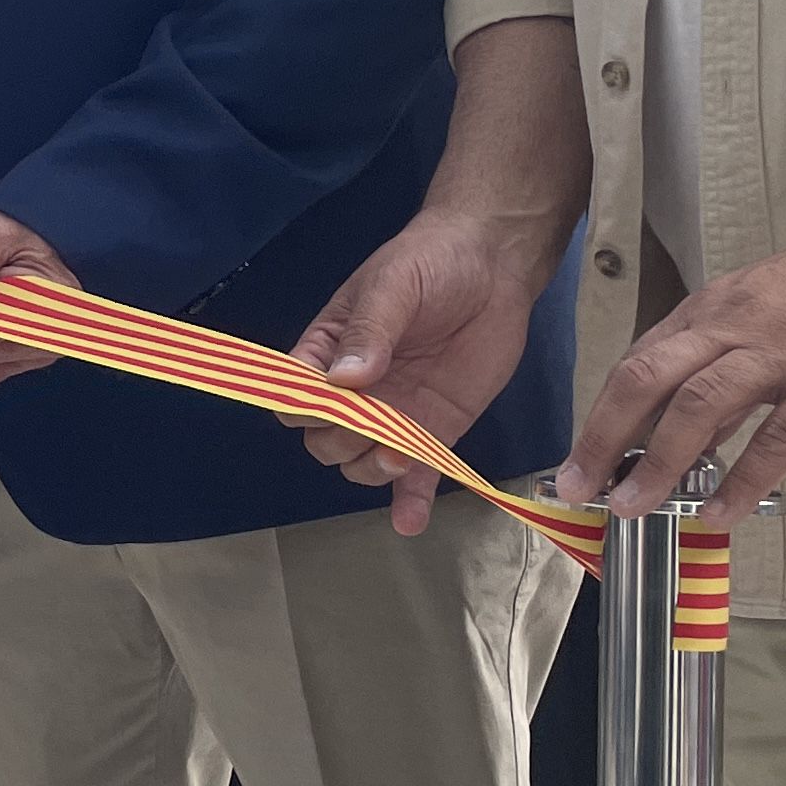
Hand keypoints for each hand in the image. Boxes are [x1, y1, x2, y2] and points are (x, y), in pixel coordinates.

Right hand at [292, 213, 560, 534]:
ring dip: (374, 469)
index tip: (329, 404)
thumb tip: (343, 380)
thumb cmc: (430, 263)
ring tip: (403, 453)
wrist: (492, 266)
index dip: (304, 410)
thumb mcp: (393, 286)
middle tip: (376, 423)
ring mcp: (393, 416)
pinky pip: (414, 479)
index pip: (293, 398)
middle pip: (324, 441)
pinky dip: (409, 503)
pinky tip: (409, 521)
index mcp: (326, 354)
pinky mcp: (434, 433)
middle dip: (344, 442)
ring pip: (361, 465)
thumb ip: (369, 331)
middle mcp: (353, 393)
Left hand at [557, 206, 785, 522]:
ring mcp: (784, 350)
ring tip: (632, 507)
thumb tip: (687, 427)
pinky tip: (722, 514)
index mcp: (714, 306)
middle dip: (603, 435)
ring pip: (701, 406)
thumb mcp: (767, 305)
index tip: (578, 457)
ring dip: (658, 462)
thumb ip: (725, 359)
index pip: (640, 359)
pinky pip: (779, 437)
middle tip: (576, 486)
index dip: (602, 412)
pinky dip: (744, 478)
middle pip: (648, 377)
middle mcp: (735, 323)